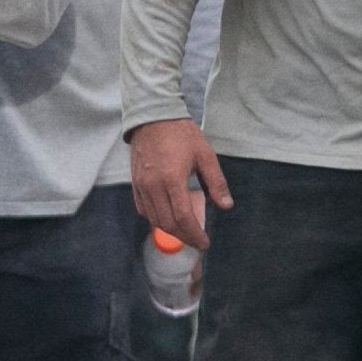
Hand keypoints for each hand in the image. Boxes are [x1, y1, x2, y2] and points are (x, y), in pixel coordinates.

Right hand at [130, 118, 231, 246]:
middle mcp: (153, 186)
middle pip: (167, 223)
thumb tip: (226, 206)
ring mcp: (141, 185)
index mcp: (172, 179)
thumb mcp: (205, 155)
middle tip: (197, 241)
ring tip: (186, 233)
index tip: (204, 243)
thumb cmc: (182, 134)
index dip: (194, 234)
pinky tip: (167, 220)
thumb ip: (216, 182)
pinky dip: (155, 219)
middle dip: (184, 237)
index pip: (183, 217)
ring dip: (170, 231)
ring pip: (153, 219)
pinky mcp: (135, 183)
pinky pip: (143, 209)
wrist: (153, 117)